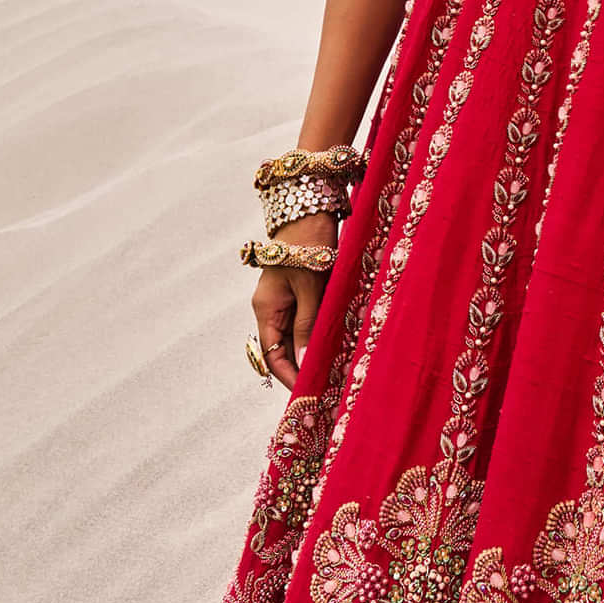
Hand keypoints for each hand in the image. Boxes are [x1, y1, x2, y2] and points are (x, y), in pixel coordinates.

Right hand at [250, 211, 336, 391]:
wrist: (310, 210)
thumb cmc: (309, 245)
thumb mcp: (311, 288)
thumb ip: (308, 324)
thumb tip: (305, 361)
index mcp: (266, 308)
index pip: (272, 355)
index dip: (288, 376)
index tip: (308, 392)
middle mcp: (271, 307)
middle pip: (284, 347)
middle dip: (302, 367)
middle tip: (326, 387)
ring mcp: (284, 298)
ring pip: (297, 335)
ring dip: (312, 351)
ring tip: (334, 371)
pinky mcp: (299, 290)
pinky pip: (306, 319)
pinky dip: (318, 333)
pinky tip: (336, 343)